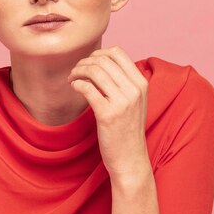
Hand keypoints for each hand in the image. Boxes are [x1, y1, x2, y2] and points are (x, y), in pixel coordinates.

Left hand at [67, 45, 149, 180]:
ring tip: (72, 78)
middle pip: (104, 60)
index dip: (98, 53)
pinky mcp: (107, 115)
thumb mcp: (134, 103)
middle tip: (75, 71)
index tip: (88, 62)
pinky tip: (74, 88)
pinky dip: (77, 84)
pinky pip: (88, 89)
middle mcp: (134, 90)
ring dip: (78, 71)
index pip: (118, 53)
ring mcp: (122, 102)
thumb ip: (125, 84)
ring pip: (95, 72)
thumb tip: (103, 65)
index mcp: (141, 84)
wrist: (130, 159)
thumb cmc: (127, 132)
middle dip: (85, 62)